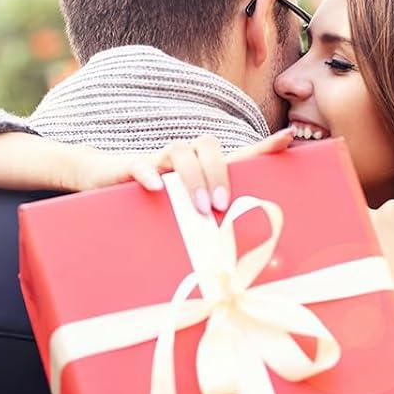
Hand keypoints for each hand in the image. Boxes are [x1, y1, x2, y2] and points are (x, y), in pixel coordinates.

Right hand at [69, 128, 293, 212]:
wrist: (105, 179)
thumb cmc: (158, 199)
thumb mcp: (189, 210)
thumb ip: (215, 223)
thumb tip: (253, 256)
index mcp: (203, 167)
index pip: (238, 152)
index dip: (263, 145)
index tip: (288, 137)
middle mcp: (185, 156)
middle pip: (208, 146)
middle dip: (218, 174)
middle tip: (221, 205)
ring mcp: (158, 159)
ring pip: (179, 151)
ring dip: (192, 177)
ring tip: (198, 207)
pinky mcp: (130, 166)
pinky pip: (140, 163)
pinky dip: (148, 173)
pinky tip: (156, 187)